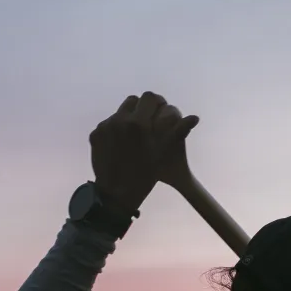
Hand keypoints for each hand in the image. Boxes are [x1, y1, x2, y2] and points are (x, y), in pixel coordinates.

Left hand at [89, 92, 198, 213]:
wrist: (116, 193)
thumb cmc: (145, 174)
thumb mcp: (162, 153)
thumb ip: (177, 132)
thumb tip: (195, 117)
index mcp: (138, 123)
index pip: (149, 97)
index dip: (157, 102)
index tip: (159, 110)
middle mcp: (119, 120)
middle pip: (133, 100)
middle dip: (142, 108)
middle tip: (147, 123)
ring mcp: (105, 126)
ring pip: (119, 112)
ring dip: (128, 118)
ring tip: (133, 135)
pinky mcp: (95, 133)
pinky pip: (108, 123)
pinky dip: (116, 129)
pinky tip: (120, 144)